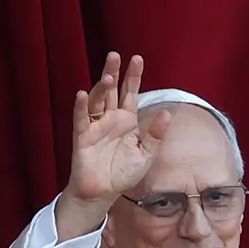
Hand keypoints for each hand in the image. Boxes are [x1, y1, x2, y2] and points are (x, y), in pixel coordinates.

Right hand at [55, 53, 169, 239]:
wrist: (103, 192)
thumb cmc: (123, 172)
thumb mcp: (146, 154)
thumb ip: (155, 134)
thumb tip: (167, 114)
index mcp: (127, 120)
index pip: (130, 93)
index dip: (133, 76)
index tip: (137, 58)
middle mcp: (110, 119)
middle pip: (111, 91)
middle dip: (113, 72)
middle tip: (115, 55)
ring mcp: (95, 126)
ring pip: (97, 101)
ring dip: (101, 88)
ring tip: (107, 76)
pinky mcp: (82, 136)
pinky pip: (81, 118)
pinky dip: (82, 106)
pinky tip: (83, 94)